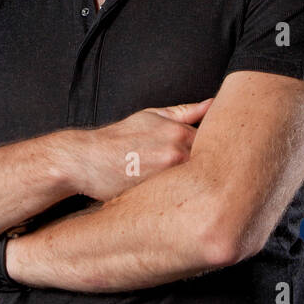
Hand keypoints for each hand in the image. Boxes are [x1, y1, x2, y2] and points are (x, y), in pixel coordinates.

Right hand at [71, 98, 214, 201]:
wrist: (86, 159)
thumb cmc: (118, 138)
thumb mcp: (151, 116)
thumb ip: (184, 112)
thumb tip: (212, 103)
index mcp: (180, 133)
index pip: (216, 144)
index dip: (218, 152)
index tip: (215, 158)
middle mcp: (178, 153)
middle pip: (212, 166)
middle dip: (213, 171)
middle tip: (210, 177)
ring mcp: (167, 177)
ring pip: (198, 184)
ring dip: (199, 187)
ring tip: (193, 189)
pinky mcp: (156, 197)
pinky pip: (180, 200)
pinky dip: (183, 200)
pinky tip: (180, 201)